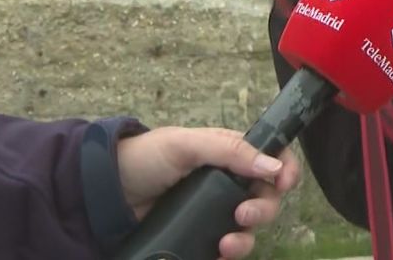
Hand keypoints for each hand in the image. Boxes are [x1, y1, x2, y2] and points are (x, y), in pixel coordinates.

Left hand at [116, 127, 301, 259]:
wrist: (106, 191)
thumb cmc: (147, 158)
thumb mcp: (186, 145)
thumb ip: (229, 151)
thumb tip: (273, 166)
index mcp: (232, 155)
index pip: (274, 158)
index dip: (286, 170)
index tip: (285, 183)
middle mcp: (230, 183)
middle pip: (267, 198)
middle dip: (264, 209)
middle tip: (242, 215)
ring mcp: (216, 212)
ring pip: (250, 229)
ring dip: (246, 239)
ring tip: (225, 245)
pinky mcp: (201, 236)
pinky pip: (227, 250)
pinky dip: (229, 256)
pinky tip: (219, 257)